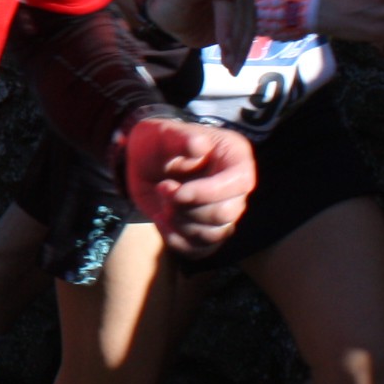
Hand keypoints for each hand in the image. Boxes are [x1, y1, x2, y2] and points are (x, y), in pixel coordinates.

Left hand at [121, 115, 256, 255]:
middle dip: (187, 207)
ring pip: (214, 235)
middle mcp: (236, 187)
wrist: (143, 162)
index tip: (175, 190)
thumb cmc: (158, 142)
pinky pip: (200, 250)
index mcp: (235, 157)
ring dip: (181, 223)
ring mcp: (224, 210)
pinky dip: (177, 240)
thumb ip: (181, 138)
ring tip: (163, 203)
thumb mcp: (163, 132)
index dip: (207, 192)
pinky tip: (162, 221)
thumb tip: (199, 145)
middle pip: (226, 214)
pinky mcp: (206, 229)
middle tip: (163, 189)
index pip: (240, 184)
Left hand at [146, 0, 254, 74]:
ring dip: (241, 50)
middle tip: (228, 65)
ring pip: (249, 25)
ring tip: (231, 69)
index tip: (225, 45)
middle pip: (242, 15)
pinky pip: (249, 33)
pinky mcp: (245, 15)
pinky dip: (243, 50)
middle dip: (235, 41)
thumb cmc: (172, 1)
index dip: (228, 24)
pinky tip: (235, 66)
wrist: (170, 13)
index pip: (229, 0)